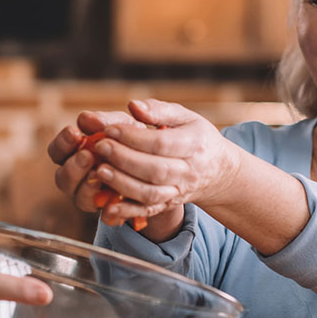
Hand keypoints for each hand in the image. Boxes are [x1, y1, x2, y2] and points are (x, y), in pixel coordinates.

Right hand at [48, 109, 141, 215]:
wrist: (162, 162)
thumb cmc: (137, 138)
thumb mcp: (125, 124)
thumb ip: (108, 120)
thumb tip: (87, 117)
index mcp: (75, 153)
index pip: (57, 151)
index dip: (62, 143)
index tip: (75, 132)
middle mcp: (78, 177)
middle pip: (62, 178)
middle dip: (73, 166)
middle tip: (87, 155)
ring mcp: (92, 195)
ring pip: (78, 197)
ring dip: (86, 186)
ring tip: (100, 173)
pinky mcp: (109, 210)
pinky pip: (102, 212)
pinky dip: (108, 203)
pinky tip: (116, 191)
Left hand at [79, 99, 237, 232]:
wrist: (217, 170)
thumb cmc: (196, 137)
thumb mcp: (185, 117)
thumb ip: (159, 110)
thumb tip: (133, 106)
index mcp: (194, 144)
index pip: (161, 143)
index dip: (133, 137)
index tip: (110, 129)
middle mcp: (188, 171)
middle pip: (154, 169)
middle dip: (124, 159)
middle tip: (100, 147)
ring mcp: (179, 191)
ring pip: (150, 193)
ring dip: (122, 184)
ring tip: (99, 170)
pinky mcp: (168, 205)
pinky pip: (148, 211)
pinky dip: (128, 211)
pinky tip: (108, 205)